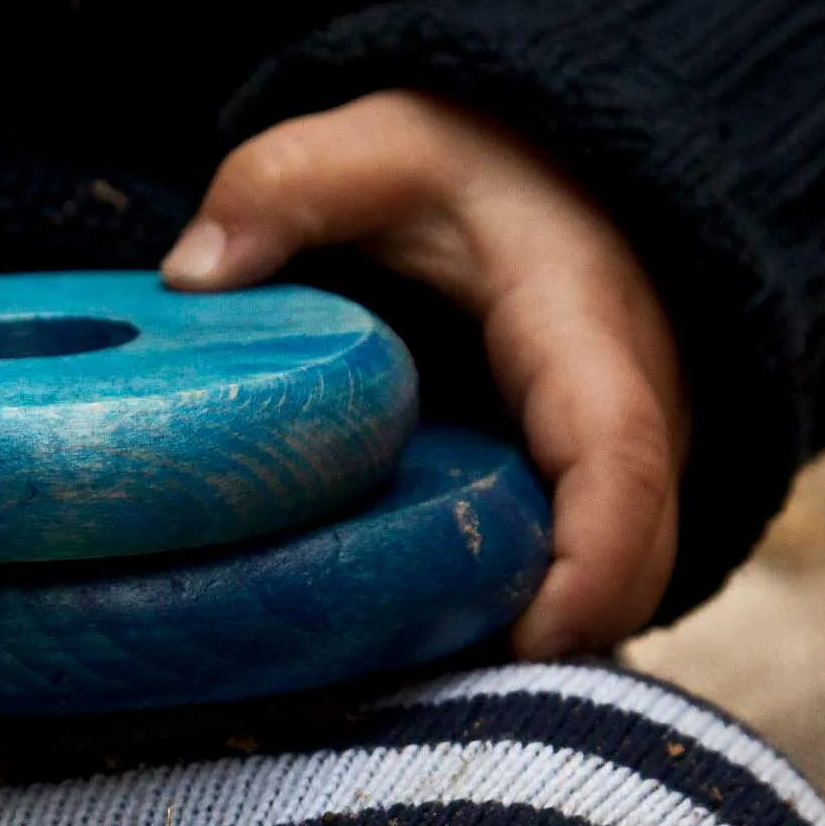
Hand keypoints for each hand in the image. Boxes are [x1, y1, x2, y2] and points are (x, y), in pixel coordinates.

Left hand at [162, 91, 688, 657]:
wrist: (552, 174)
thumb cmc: (471, 168)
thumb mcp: (381, 146)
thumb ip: (287, 186)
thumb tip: (188, 275)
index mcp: (584, 332)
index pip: (617, 457)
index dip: (588, 563)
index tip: (525, 638)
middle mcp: (633, 412)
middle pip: (636, 560)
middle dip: (555, 637)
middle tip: (422, 678)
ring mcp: (619, 465)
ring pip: (618, 589)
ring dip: (533, 643)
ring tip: (409, 670)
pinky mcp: (584, 498)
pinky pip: (582, 584)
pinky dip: (521, 622)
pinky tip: (420, 642)